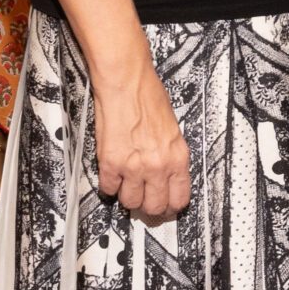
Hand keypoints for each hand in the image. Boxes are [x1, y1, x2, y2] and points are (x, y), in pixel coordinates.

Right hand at [93, 58, 190, 222]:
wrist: (126, 82)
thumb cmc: (147, 97)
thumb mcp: (172, 130)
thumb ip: (169, 156)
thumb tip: (164, 175)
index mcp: (178, 158)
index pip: (179, 199)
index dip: (171, 207)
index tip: (165, 207)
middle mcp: (158, 166)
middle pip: (154, 207)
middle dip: (148, 207)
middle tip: (143, 200)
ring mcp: (134, 167)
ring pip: (130, 202)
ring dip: (127, 196)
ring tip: (126, 184)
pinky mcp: (111, 163)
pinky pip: (108, 188)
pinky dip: (109, 185)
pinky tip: (111, 175)